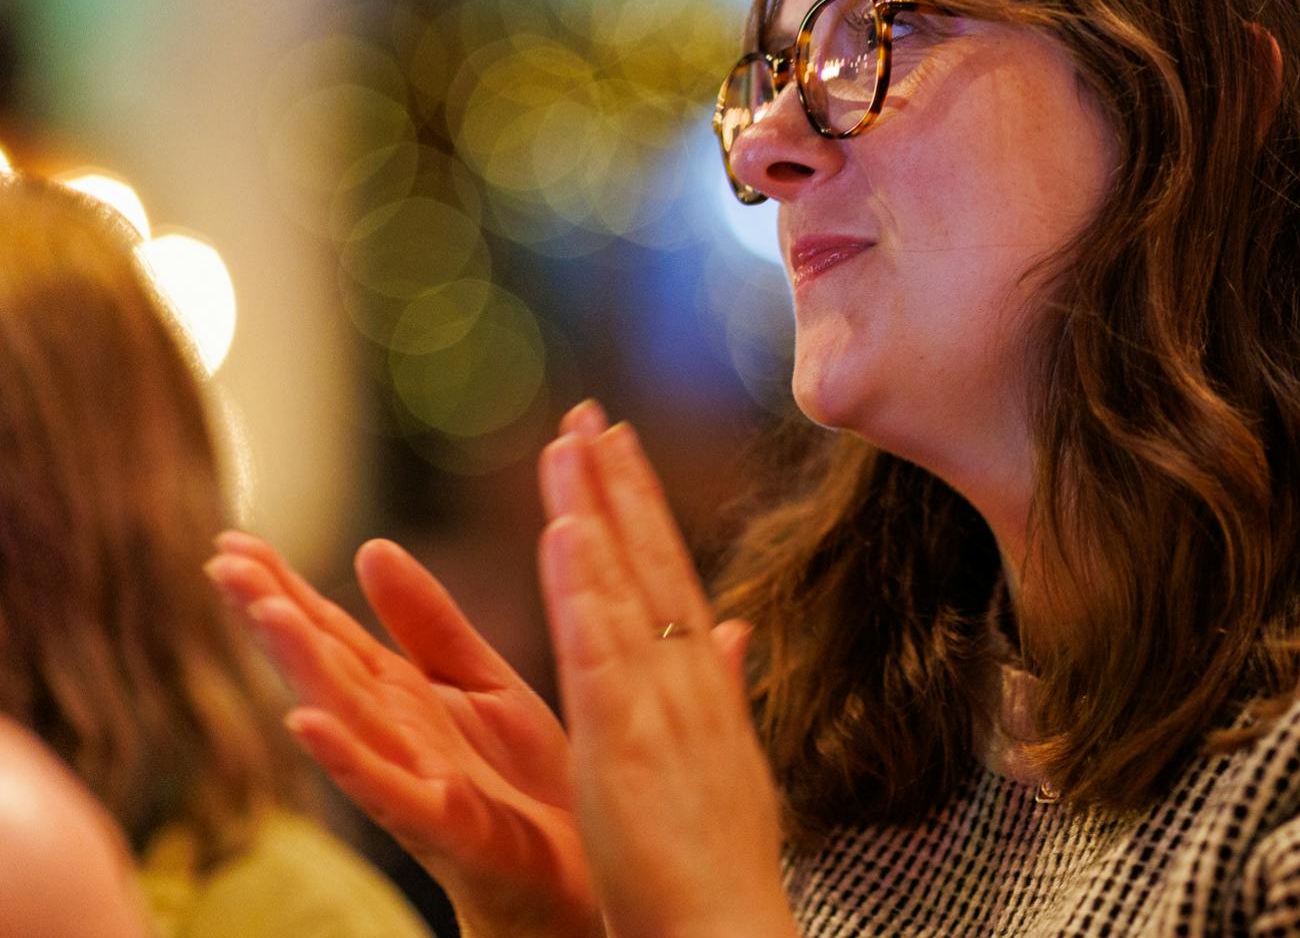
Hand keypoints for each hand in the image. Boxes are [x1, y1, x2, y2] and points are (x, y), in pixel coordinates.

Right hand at [206, 531, 595, 935]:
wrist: (584, 870)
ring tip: (263, 614)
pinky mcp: (445, 825)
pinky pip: (385, 789)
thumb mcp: (481, 681)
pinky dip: (343, 757)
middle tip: (222, 564)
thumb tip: (369, 547)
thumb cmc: (525, 784)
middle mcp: (392, 736)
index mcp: (401, 697)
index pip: (331, 632)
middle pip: (324, 667)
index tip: (229, 539)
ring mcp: (411, 781)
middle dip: (273, 617)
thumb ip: (427, 622)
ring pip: (345, 719)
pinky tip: (304, 722)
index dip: (282, 587)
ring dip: (300, 668)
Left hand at [539, 402, 795, 937]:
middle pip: (651, 568)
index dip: (644, 512)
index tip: (619, 451)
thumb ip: (723, 692)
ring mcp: (660, 712)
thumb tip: (732, 633)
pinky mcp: (626, 748)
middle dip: (619, 488)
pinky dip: (586, 594)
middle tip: (590, 415)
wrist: (733, 936)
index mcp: (703, 692)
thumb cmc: (722, 868)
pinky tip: (566, 538)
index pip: (671, 581)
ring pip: (625, 594)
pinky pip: (602, 657)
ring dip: (598, 515)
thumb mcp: (729, 765)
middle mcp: (688, 687)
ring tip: (571, 446)